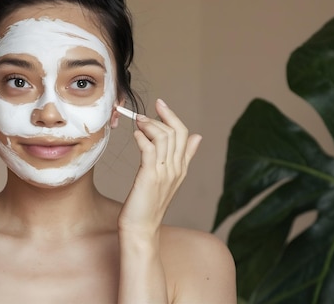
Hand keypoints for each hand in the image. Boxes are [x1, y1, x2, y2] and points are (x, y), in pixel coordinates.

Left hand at [118, 99, 201, 235]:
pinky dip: (142, 138)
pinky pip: (149, 149)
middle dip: (160, 116)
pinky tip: (135, 136)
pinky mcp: (150, 176)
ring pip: (164, 137)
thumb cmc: (149, 204)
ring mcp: (164, 173)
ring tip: (137, 122)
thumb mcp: (169, 178)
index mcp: (181, 168)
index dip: (173, 117)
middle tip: (144, 112)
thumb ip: (182, 157)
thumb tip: (198, 137)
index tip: (160, 105)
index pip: (185, 134)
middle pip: (176, 132)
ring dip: (149, 125)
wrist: (141, 229)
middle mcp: (176, 168)